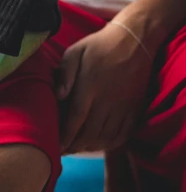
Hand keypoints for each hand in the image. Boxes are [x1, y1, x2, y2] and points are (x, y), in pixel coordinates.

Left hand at [57, 22, 153, 153]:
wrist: (135, 41)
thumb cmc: (98, 47)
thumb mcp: (75, 51)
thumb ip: (64, 73)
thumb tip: (58, 96)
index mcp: (90, 84)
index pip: (76, 118)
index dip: (65, 136)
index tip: (56, 146)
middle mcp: (108, 98)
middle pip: (90, 132)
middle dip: (74, 146)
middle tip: (63, 151)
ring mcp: (124, 105)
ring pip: (106, 136)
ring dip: (90, 147)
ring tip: (77, 148)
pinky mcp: (135, 108)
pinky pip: (123, 134)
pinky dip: (110, 143)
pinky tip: (98, 144)